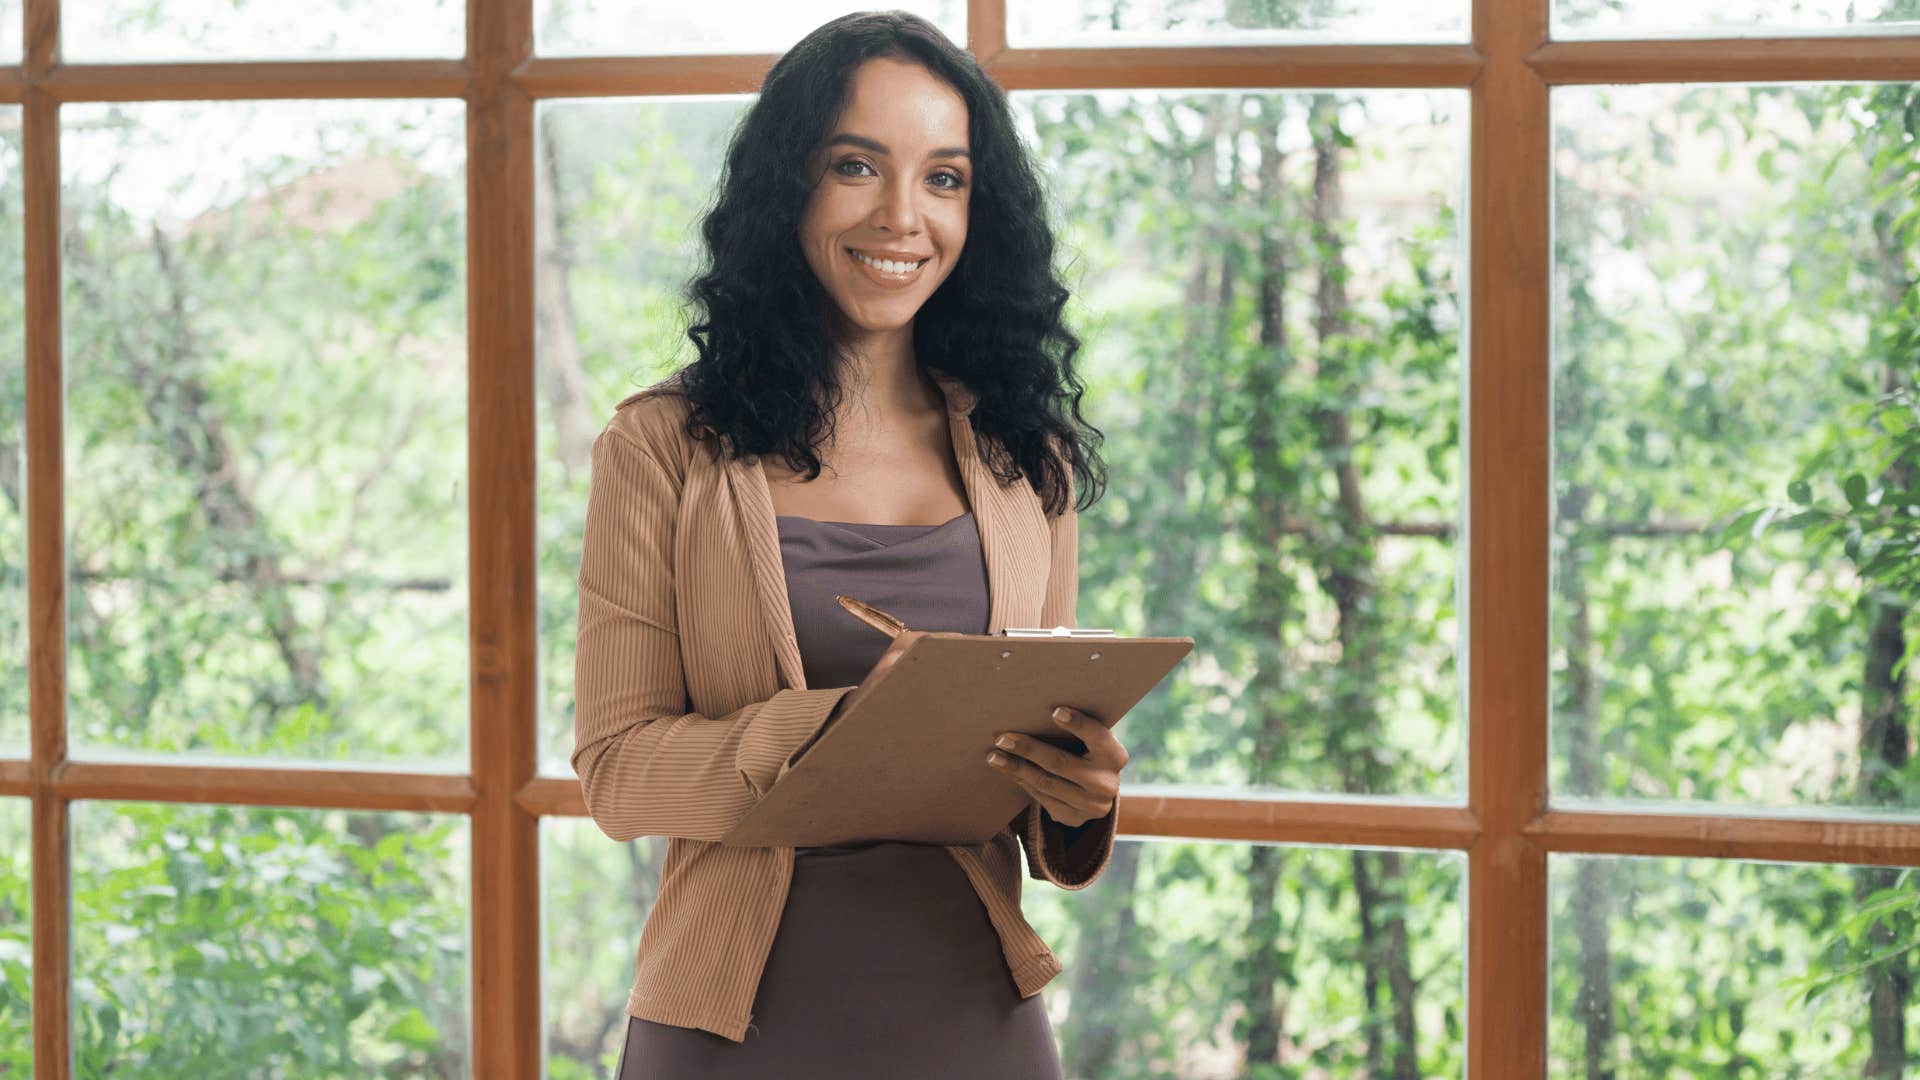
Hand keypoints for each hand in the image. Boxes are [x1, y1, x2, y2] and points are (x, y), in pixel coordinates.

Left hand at [985, 706, 1127, 827]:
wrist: (1097, 789)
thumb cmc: (1086, 750)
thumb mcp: (1090, 740)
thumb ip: (1075, 729)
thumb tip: (1032, 709)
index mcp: (1115, 756)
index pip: (1098, 737)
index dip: (1078, 724)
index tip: (1055, 711)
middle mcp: (1107, 784)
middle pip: (1061, 763)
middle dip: (1028, 749)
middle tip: (1002, 738)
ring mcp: (1091, 806)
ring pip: (1046, 784)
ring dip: (1016, 768)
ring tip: (994, 756)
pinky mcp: (1074, 819)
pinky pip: (1042, 799)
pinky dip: (1022, 782)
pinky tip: (1008, 771)